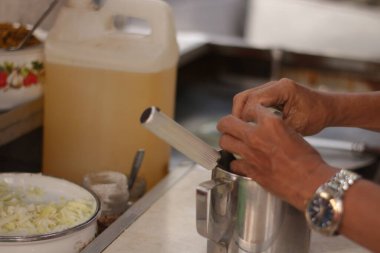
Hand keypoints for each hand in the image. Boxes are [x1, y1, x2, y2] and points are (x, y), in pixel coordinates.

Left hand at [217, 105, 336, 209]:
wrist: (311, 181)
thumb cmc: (307, 159)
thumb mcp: (291, 131)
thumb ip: (273, 127)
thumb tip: (263, 127)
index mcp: (271, 122)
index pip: (248, 108)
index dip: (246, 113)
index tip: (245, 117)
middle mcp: (256, 135)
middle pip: (226, 123)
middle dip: (226, 124)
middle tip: (227, 127)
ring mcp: (250, 153)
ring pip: (224, 141)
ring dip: (227, 142)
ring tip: (232, 143)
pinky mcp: (249, 170)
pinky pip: (233, 163)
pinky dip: (235, 163)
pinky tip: (240, 163)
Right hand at [232, 78, 331, 135]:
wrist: (327, 108)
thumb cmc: (316, 116)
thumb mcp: (297, 126)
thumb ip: (276, 128)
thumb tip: (257, 137)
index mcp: (283, 89)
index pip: (253, 100)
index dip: (245, 116)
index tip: (243, 131)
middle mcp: (274, 85)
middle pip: (244, 97)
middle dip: (238, 115)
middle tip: (237, 131)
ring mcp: (271, 88)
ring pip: (244, 98)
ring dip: (240, 113)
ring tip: (241, 130)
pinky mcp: (269, 94)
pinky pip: (251, 101)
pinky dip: (246, 112)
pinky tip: (247, 125)